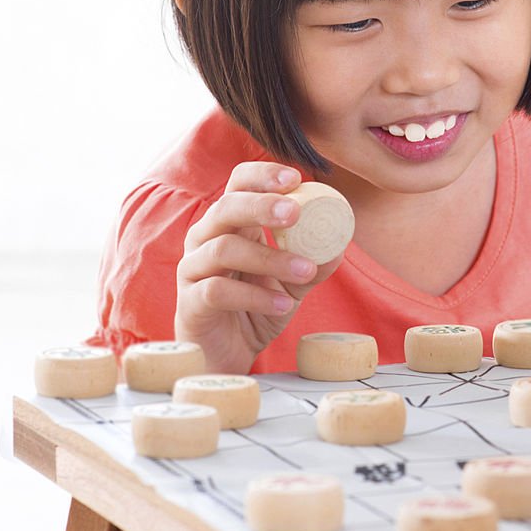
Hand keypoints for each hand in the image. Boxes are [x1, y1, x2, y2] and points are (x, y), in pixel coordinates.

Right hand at [175, 162, 344, 372]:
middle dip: (261, 205)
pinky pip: (216, 290)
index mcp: (231, 224)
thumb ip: (314, 263)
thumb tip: (341, 244)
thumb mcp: (293, 283)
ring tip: (305, 272)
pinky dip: (254, 296)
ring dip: (270, 258)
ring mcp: (193, 269)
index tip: (296, 178)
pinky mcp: (189, 302)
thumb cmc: (257, 307)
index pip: (239, 184)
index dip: (263, 176)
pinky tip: (283, 304)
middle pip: (225, 207)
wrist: (229, 354)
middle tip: (295, 213)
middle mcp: (206, 239)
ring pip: (223, 249)